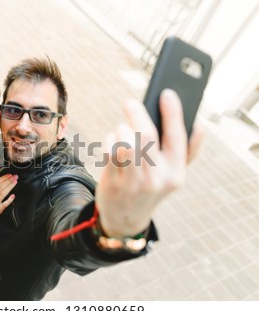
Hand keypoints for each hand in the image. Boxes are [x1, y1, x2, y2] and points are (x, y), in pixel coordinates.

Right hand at [0, 174, 17, 226]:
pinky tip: (13, 195)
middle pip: (1, 186)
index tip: (9, 175)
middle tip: (15, 176)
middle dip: (8, 180)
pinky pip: (5, 204)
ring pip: (3, 193)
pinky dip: (9, 199)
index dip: (3, 178)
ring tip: (15, 182)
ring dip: (10, 186)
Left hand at [95, 89, 203, 237]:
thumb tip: (201, 127)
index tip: (166, 93)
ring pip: (126, 141)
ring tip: (122, 130)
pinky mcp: (114, 183)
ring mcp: (134, 183)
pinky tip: (112, 141)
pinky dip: (109, 139)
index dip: (173, 112)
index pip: (178, 137)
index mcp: (176, 173)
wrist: (126, 217)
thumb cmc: (151, 186)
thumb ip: (187, 150)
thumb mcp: (172, 174)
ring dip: (121, 129)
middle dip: (137, 113)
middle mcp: (157, 179)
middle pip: (146, 136)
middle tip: (130, 103)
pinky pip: (110, 150)